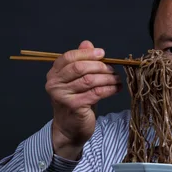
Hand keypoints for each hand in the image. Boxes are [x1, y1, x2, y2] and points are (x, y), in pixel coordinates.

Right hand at [45, 40, 122, 159]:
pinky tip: (116, 88)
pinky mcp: (74, 106)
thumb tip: (87, 43)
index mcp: (54, 74)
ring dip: (108, 78)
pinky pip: (96, 93)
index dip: (87, 53)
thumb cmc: (76, 102)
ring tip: (117, 79)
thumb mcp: (77, 80)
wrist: (70, 128)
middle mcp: (54, 84)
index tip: (102, 53)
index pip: (69, 57)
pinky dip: (109, 89)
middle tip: (113, 69)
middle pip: (79, 67)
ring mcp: (63, 96)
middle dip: (100, 66)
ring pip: (90, 80)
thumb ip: (81, 61)